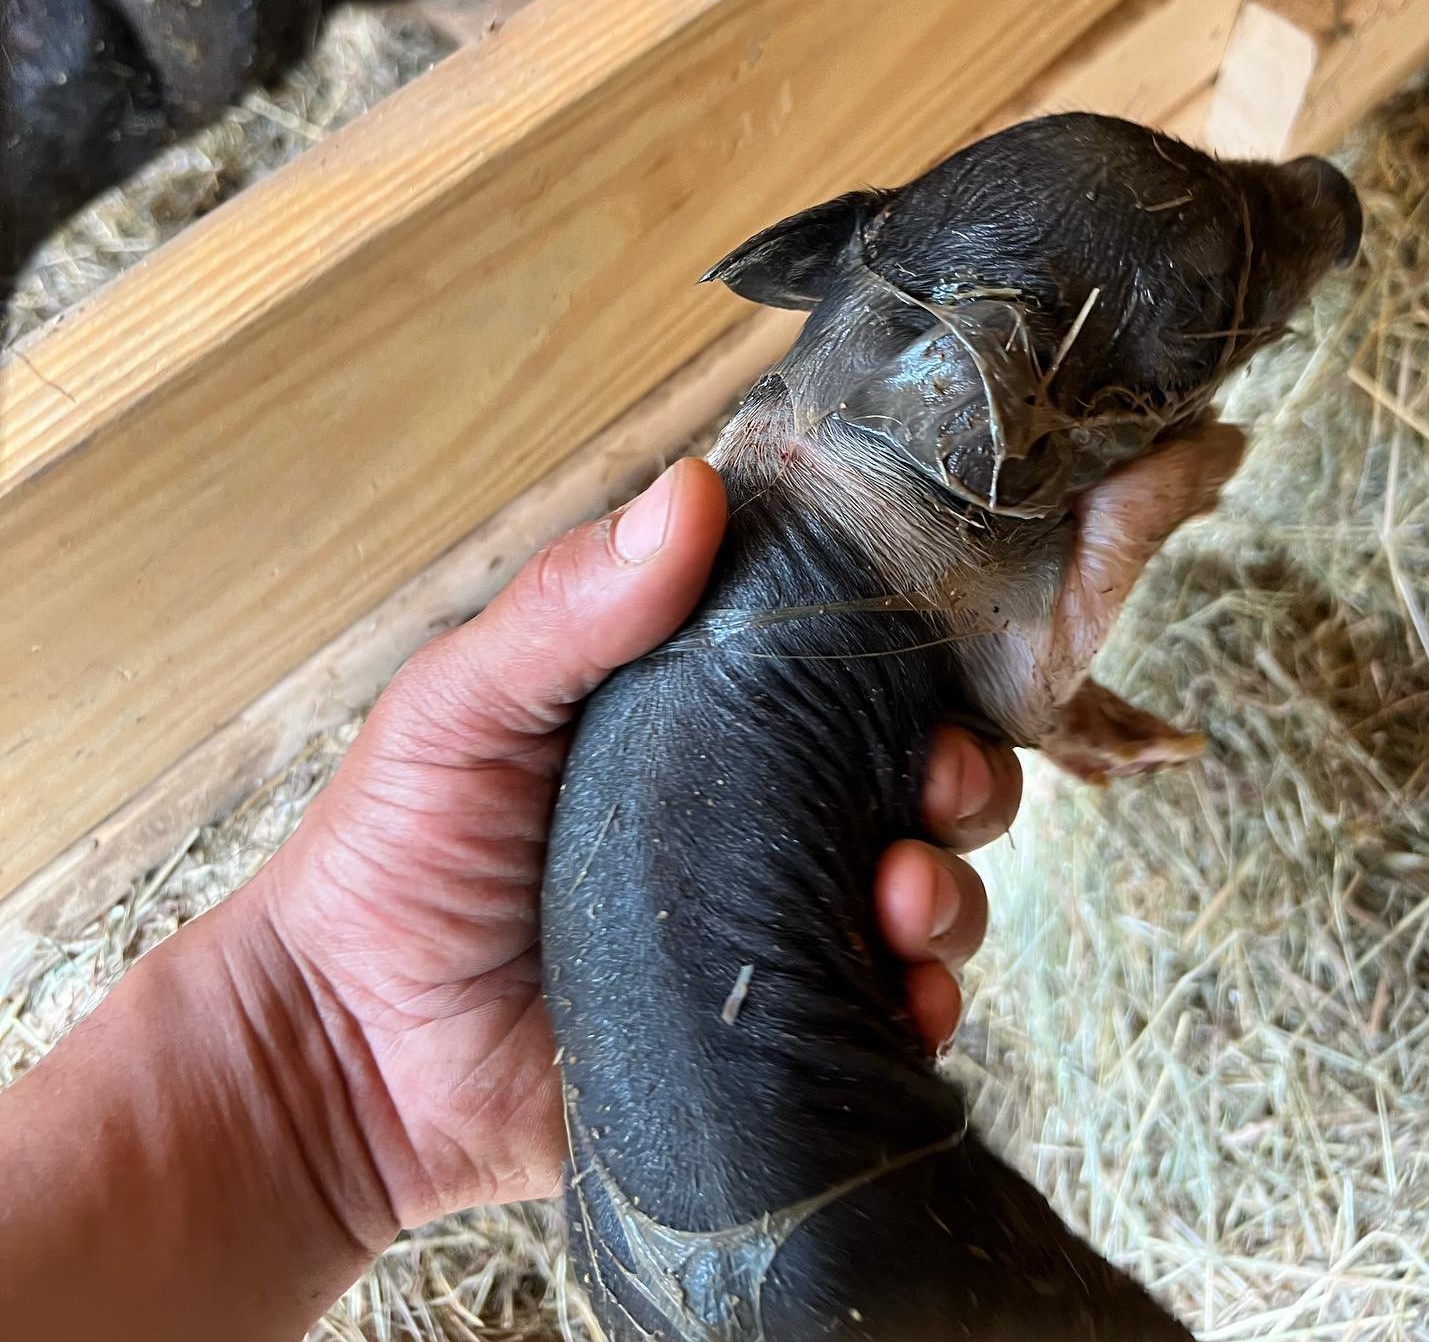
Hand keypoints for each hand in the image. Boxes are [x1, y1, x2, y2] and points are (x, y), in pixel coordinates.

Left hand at [257, 458, 1012, 1230]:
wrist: (349, 1058)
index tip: (931, 646)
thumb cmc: (393, 855)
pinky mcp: (770, 1033)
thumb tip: (692, 488)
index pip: (837, 668)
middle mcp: (757, 820)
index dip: (903, 654)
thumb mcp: (462, 705)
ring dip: (949, 891)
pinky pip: (885, 1016)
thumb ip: (568, 607)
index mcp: (700, 723)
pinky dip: (924, 1004)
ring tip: (902, 903)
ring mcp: (769, 928)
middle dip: (960, 776)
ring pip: (922, 893)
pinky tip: (908, 1000)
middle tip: (939, 786)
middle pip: (910, 779)